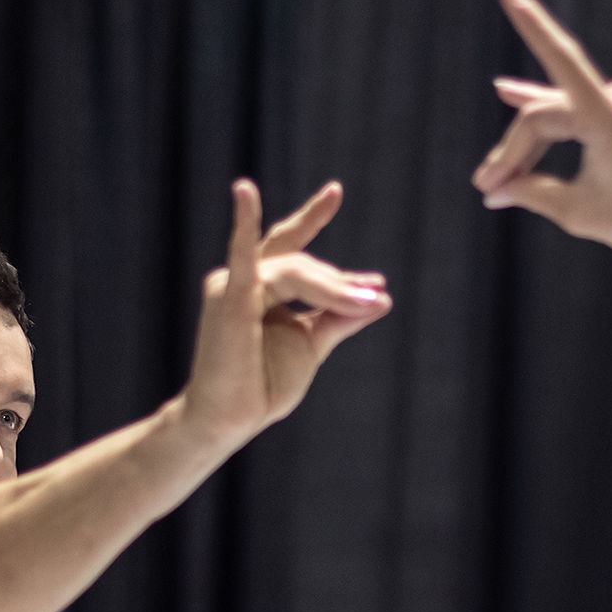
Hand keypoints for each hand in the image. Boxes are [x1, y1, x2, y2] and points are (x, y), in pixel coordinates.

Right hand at [183, 179, 390, 447]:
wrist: (229, 420)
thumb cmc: (262, 386)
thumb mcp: (312, 346)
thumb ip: (340, 318)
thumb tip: (382, 297)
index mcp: (265, 289)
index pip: (304, 260)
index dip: (342, 275)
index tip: (377, 286)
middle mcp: (246, 279)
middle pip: (306, 267)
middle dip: (342, 284)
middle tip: (376, 296)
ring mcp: (234, 284)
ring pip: (297, 271)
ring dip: (334, 287)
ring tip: (365, 301)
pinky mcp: (229, 297)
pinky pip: (241, 255)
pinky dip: (243, 221)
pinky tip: (244, 192)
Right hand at [471, 0, 611, 270]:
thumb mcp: (581, 212)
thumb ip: (532, 194)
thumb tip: (496, 191)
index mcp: (605, 117)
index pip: (559, 59)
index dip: (531, 25)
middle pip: (542, 115)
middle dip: (512, 152)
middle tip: (486, 188)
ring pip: (554, 118)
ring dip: (526, 147)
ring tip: (493, 175)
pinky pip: (571, 114)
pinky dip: (544, 121)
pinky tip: (509, 92)